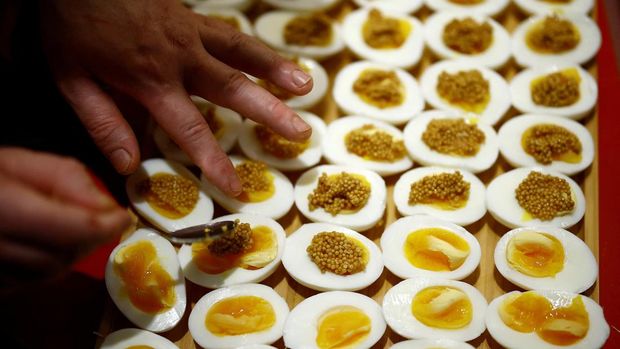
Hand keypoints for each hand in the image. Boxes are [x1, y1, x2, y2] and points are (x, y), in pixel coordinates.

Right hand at [0, 147, 130, 278]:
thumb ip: (70, 181)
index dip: (106, 225)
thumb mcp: (23, 162)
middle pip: (63, 257)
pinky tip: (47, 241)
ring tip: (74, 225)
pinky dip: (49, 263)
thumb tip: (110, 208)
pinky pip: (29, 280)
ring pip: (49, 273)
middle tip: (104, 219)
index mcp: (5, 208)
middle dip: (91, 239)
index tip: (123, 216)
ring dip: (72, 252)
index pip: (74, 229)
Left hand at [40, 0, 312, 195]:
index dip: (214, 162)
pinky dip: (259, 50)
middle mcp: (180, 58)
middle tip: (301, 133)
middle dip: (269, 113)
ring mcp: (192, 34)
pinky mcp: (195, 20)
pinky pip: (233, 35)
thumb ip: (103, 123)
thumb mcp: (73, 80)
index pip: (190, 129)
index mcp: (150, 80)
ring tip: (307, 88)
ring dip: (277, 71)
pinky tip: (279, 61)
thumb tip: (129, 166)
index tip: (236, 188)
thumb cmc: (74, 27)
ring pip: (242, 54)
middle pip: (232, 89)